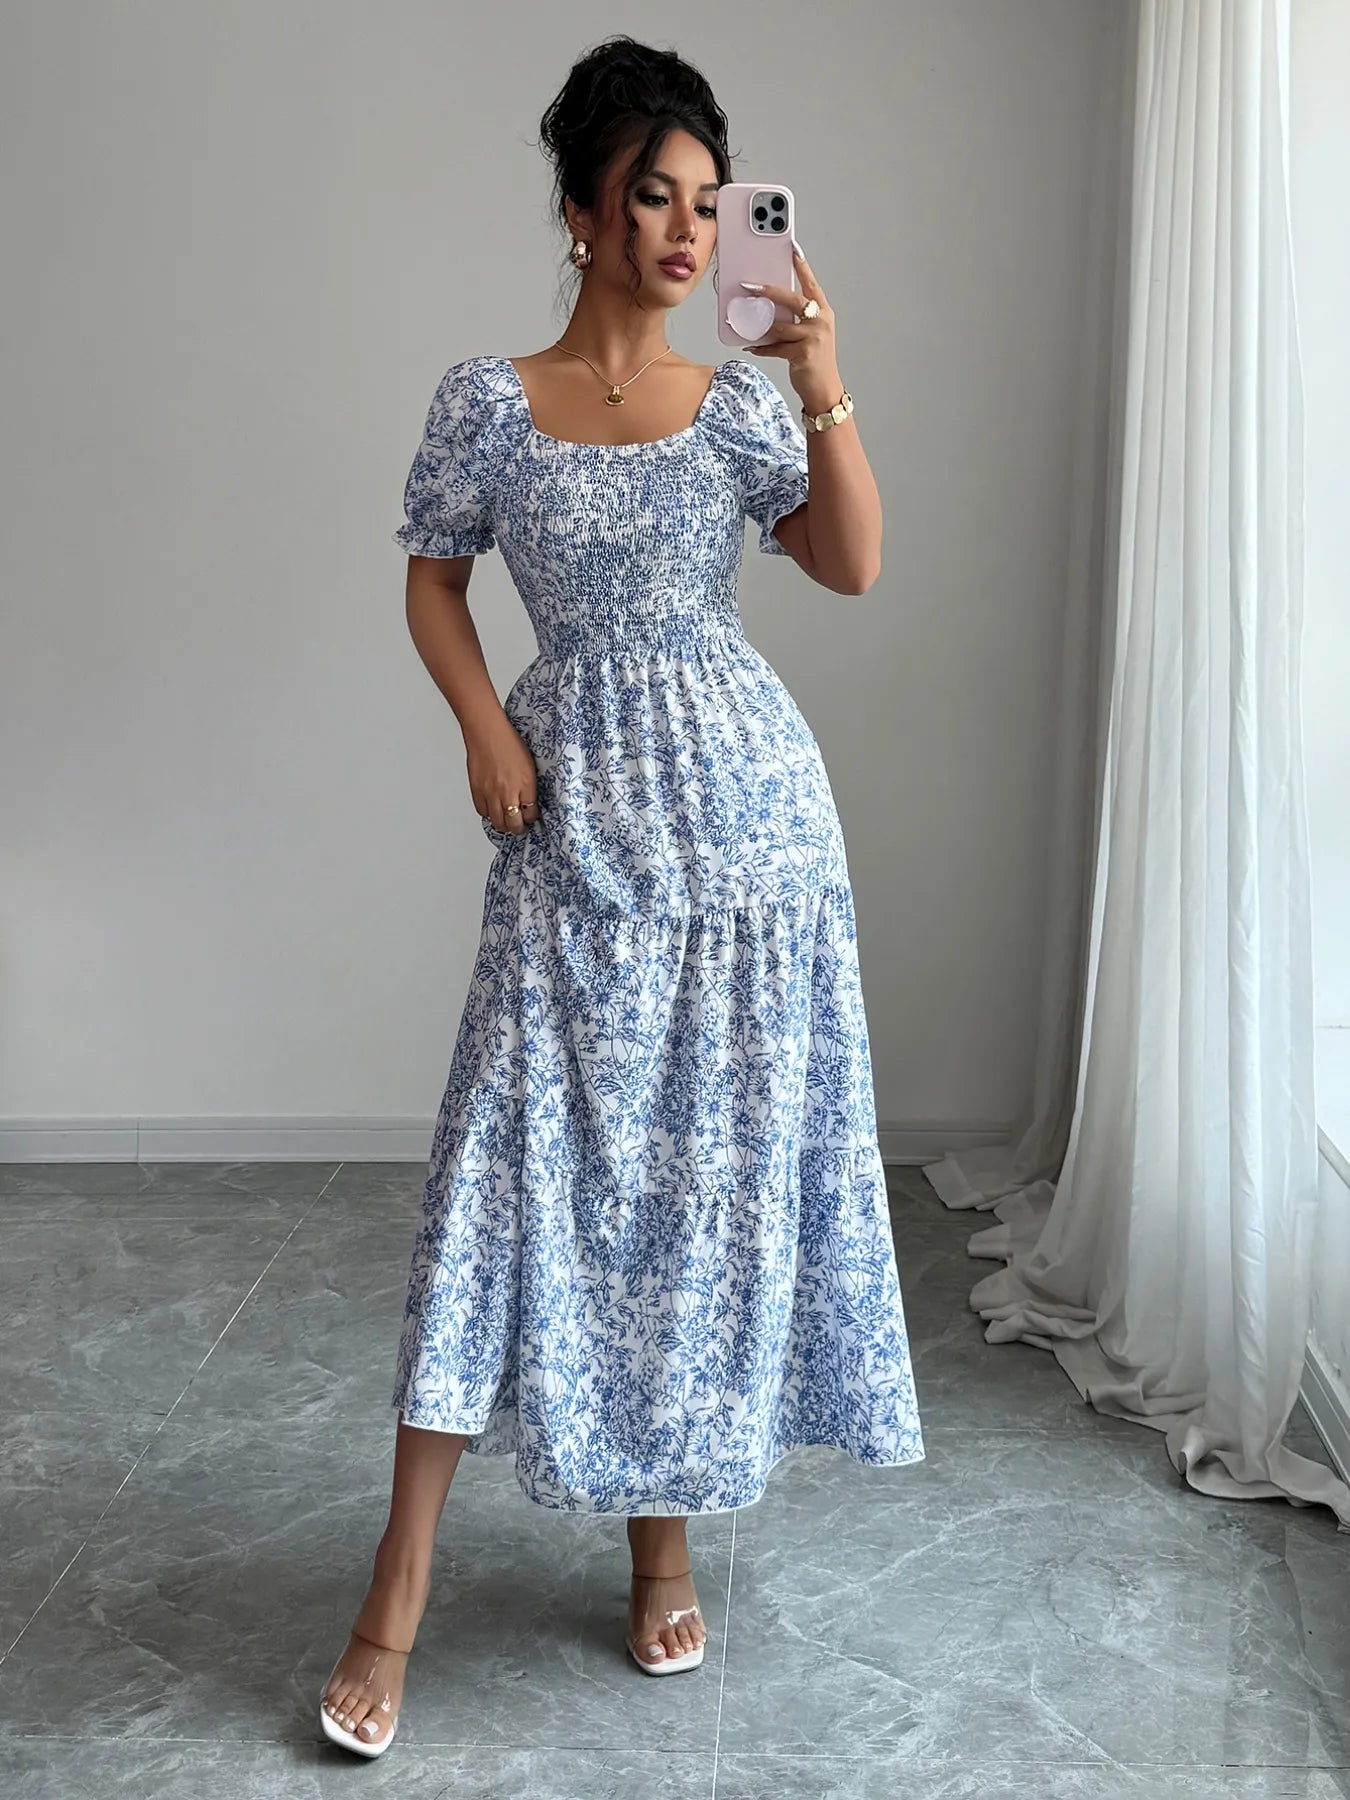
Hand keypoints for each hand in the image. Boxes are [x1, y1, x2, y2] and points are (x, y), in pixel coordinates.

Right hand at [464, 714, 540, 835]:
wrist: (487, 732)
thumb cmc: (509, 742)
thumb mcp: (529, 765)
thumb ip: (529, 786)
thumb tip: (529, 800)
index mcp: (526, 785)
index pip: (531, 814)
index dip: (532, 818)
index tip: (531, 816)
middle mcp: (509, 792)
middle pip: (514, 824)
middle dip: (518, 827)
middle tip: (519, 825)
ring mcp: (491, 793)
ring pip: (498, 822)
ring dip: (503, 824)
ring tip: (506, 821)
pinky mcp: (477, 791)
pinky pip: (482, 812)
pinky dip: (488, 813)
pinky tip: (492, 809)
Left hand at [739, 241, 843, 415]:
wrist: (824, 389)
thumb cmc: (814, 360)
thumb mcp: (810, 334)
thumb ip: (796, 319)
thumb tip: (769, 307)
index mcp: (823, 312)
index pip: (811, 284)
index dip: (802, 266)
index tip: (792, 248)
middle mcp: (821, 321)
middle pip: (792, 299)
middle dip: (769, 291)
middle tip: (749, 286)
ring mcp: (813, 337)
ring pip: (780, 325)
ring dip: (761, 326)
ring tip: (745, 324)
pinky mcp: (803, 354)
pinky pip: (775, 347)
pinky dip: (762, 348)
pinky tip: (752, 347)